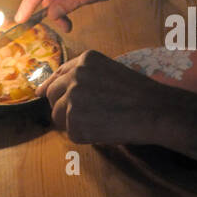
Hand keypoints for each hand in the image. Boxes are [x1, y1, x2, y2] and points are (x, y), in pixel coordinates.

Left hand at [38, 50, 163, 144]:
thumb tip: (51, 89)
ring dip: (73, 122)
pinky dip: (85, 136)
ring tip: (100, 122)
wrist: (154, 110)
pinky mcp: (74, 122)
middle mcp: (74, 76)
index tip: (41, 93)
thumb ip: (84, 76)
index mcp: (84, 60)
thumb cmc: (138, 93)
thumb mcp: (110, 71)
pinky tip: (104, 129)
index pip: (57, 73)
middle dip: (61, 105)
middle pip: (51, 94)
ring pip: (58, 115)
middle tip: (82, 115)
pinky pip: (71, 133)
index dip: (50, 85)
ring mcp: (72, 98)